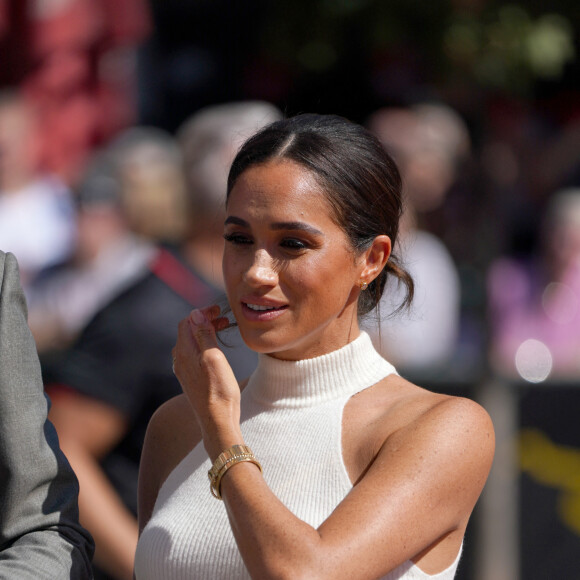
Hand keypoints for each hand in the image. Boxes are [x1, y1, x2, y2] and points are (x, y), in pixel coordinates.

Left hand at [172, 306, 242, 459]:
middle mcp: (180, 360)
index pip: (187, 322)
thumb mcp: (214, 357)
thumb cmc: (219, 391)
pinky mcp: (191, 379)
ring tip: (223, 331)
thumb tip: (195, 313)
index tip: (220, 310)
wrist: (217, 422)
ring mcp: (184, 371)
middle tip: (224, 319)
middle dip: (204, 321)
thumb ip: (203, 334)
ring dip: (205, 333)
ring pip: (191, 343)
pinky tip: (216, 350)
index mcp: (184, 352)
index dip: (202, 313)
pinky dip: (205, 345)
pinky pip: (194, 355)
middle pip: (188, 331)